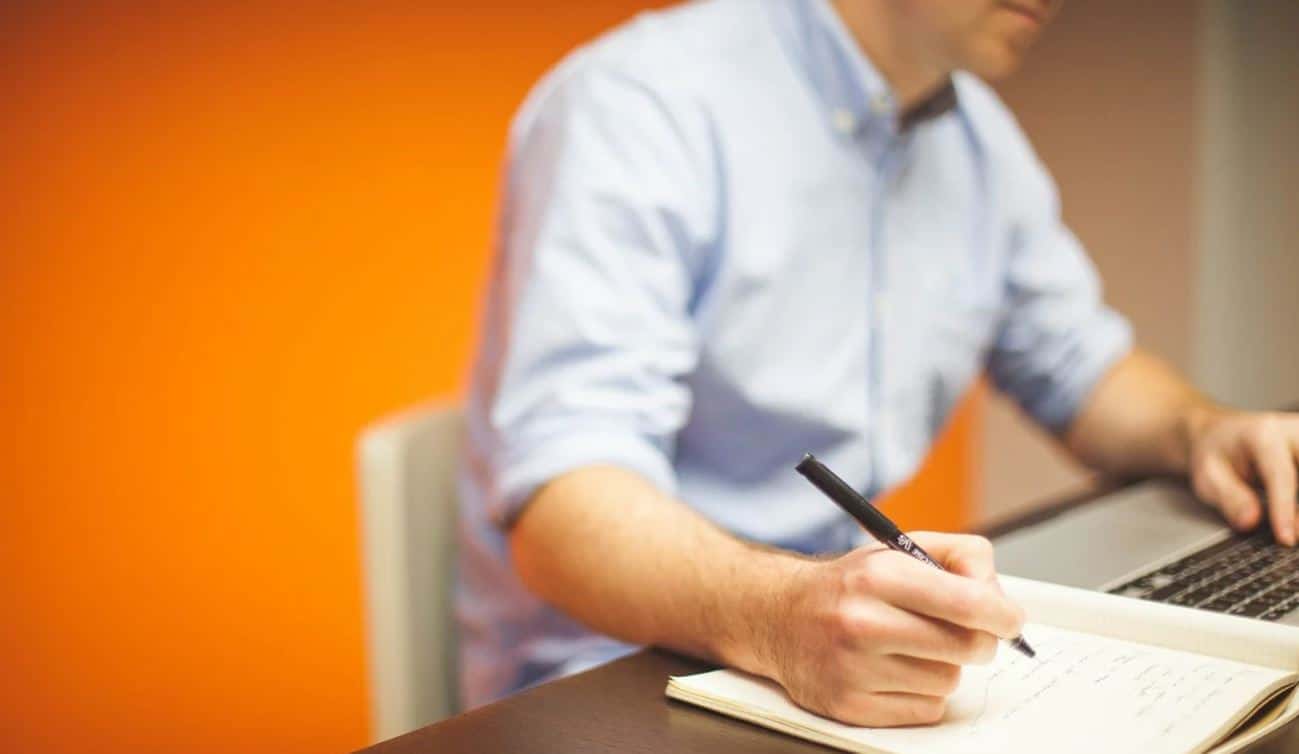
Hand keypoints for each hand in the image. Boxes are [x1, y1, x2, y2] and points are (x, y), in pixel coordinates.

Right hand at [762, 532, 1024, 726]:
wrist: (779, 616)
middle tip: (966, 632)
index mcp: (878, 576)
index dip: (1002, 614)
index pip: (967, 603)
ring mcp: (853, 669)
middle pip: (967, 647)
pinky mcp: (849, 706)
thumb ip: (960, 556)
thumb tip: (1000, 596)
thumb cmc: (850, 584)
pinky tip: (896, 670)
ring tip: (911, 647)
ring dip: (943, 666)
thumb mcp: (899, 549)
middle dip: (979, 640)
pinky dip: (922, 693)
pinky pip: (925, 709)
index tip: (1010, 620)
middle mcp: (862, 622)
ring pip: (948, 681)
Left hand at [1189, 409, 1298, 544]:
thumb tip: (1250, 522)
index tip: (1286, 538)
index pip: (1282, 475)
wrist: (1221, 433)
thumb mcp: (1207, 475)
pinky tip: (1296, 521)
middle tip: (1293, 536)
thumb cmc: (1216, 454)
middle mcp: (1293, 432)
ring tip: (1294, 528)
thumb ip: (1229, 498)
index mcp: (1263, 435)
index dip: (1286, 510)